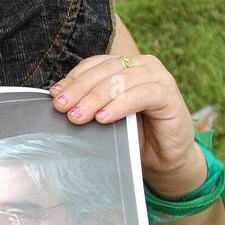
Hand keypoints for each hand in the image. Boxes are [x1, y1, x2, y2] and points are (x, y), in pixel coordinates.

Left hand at [49, 53, 205, 196]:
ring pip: (121, 80)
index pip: (94, 65)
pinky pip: (141, 95)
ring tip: (78, 116)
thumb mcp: (106, 115)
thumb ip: (88, 104)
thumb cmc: (134, 135)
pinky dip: (120, 105)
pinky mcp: (169, 95)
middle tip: (63, 108)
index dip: (74, 78)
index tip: (55, 95)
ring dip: (96, 98)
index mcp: (125, 65)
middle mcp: (142, 65)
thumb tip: (58, 100)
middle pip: (105, 71)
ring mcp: (158, 77)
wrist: (165, 158)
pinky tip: (103, 118)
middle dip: (80, 89)